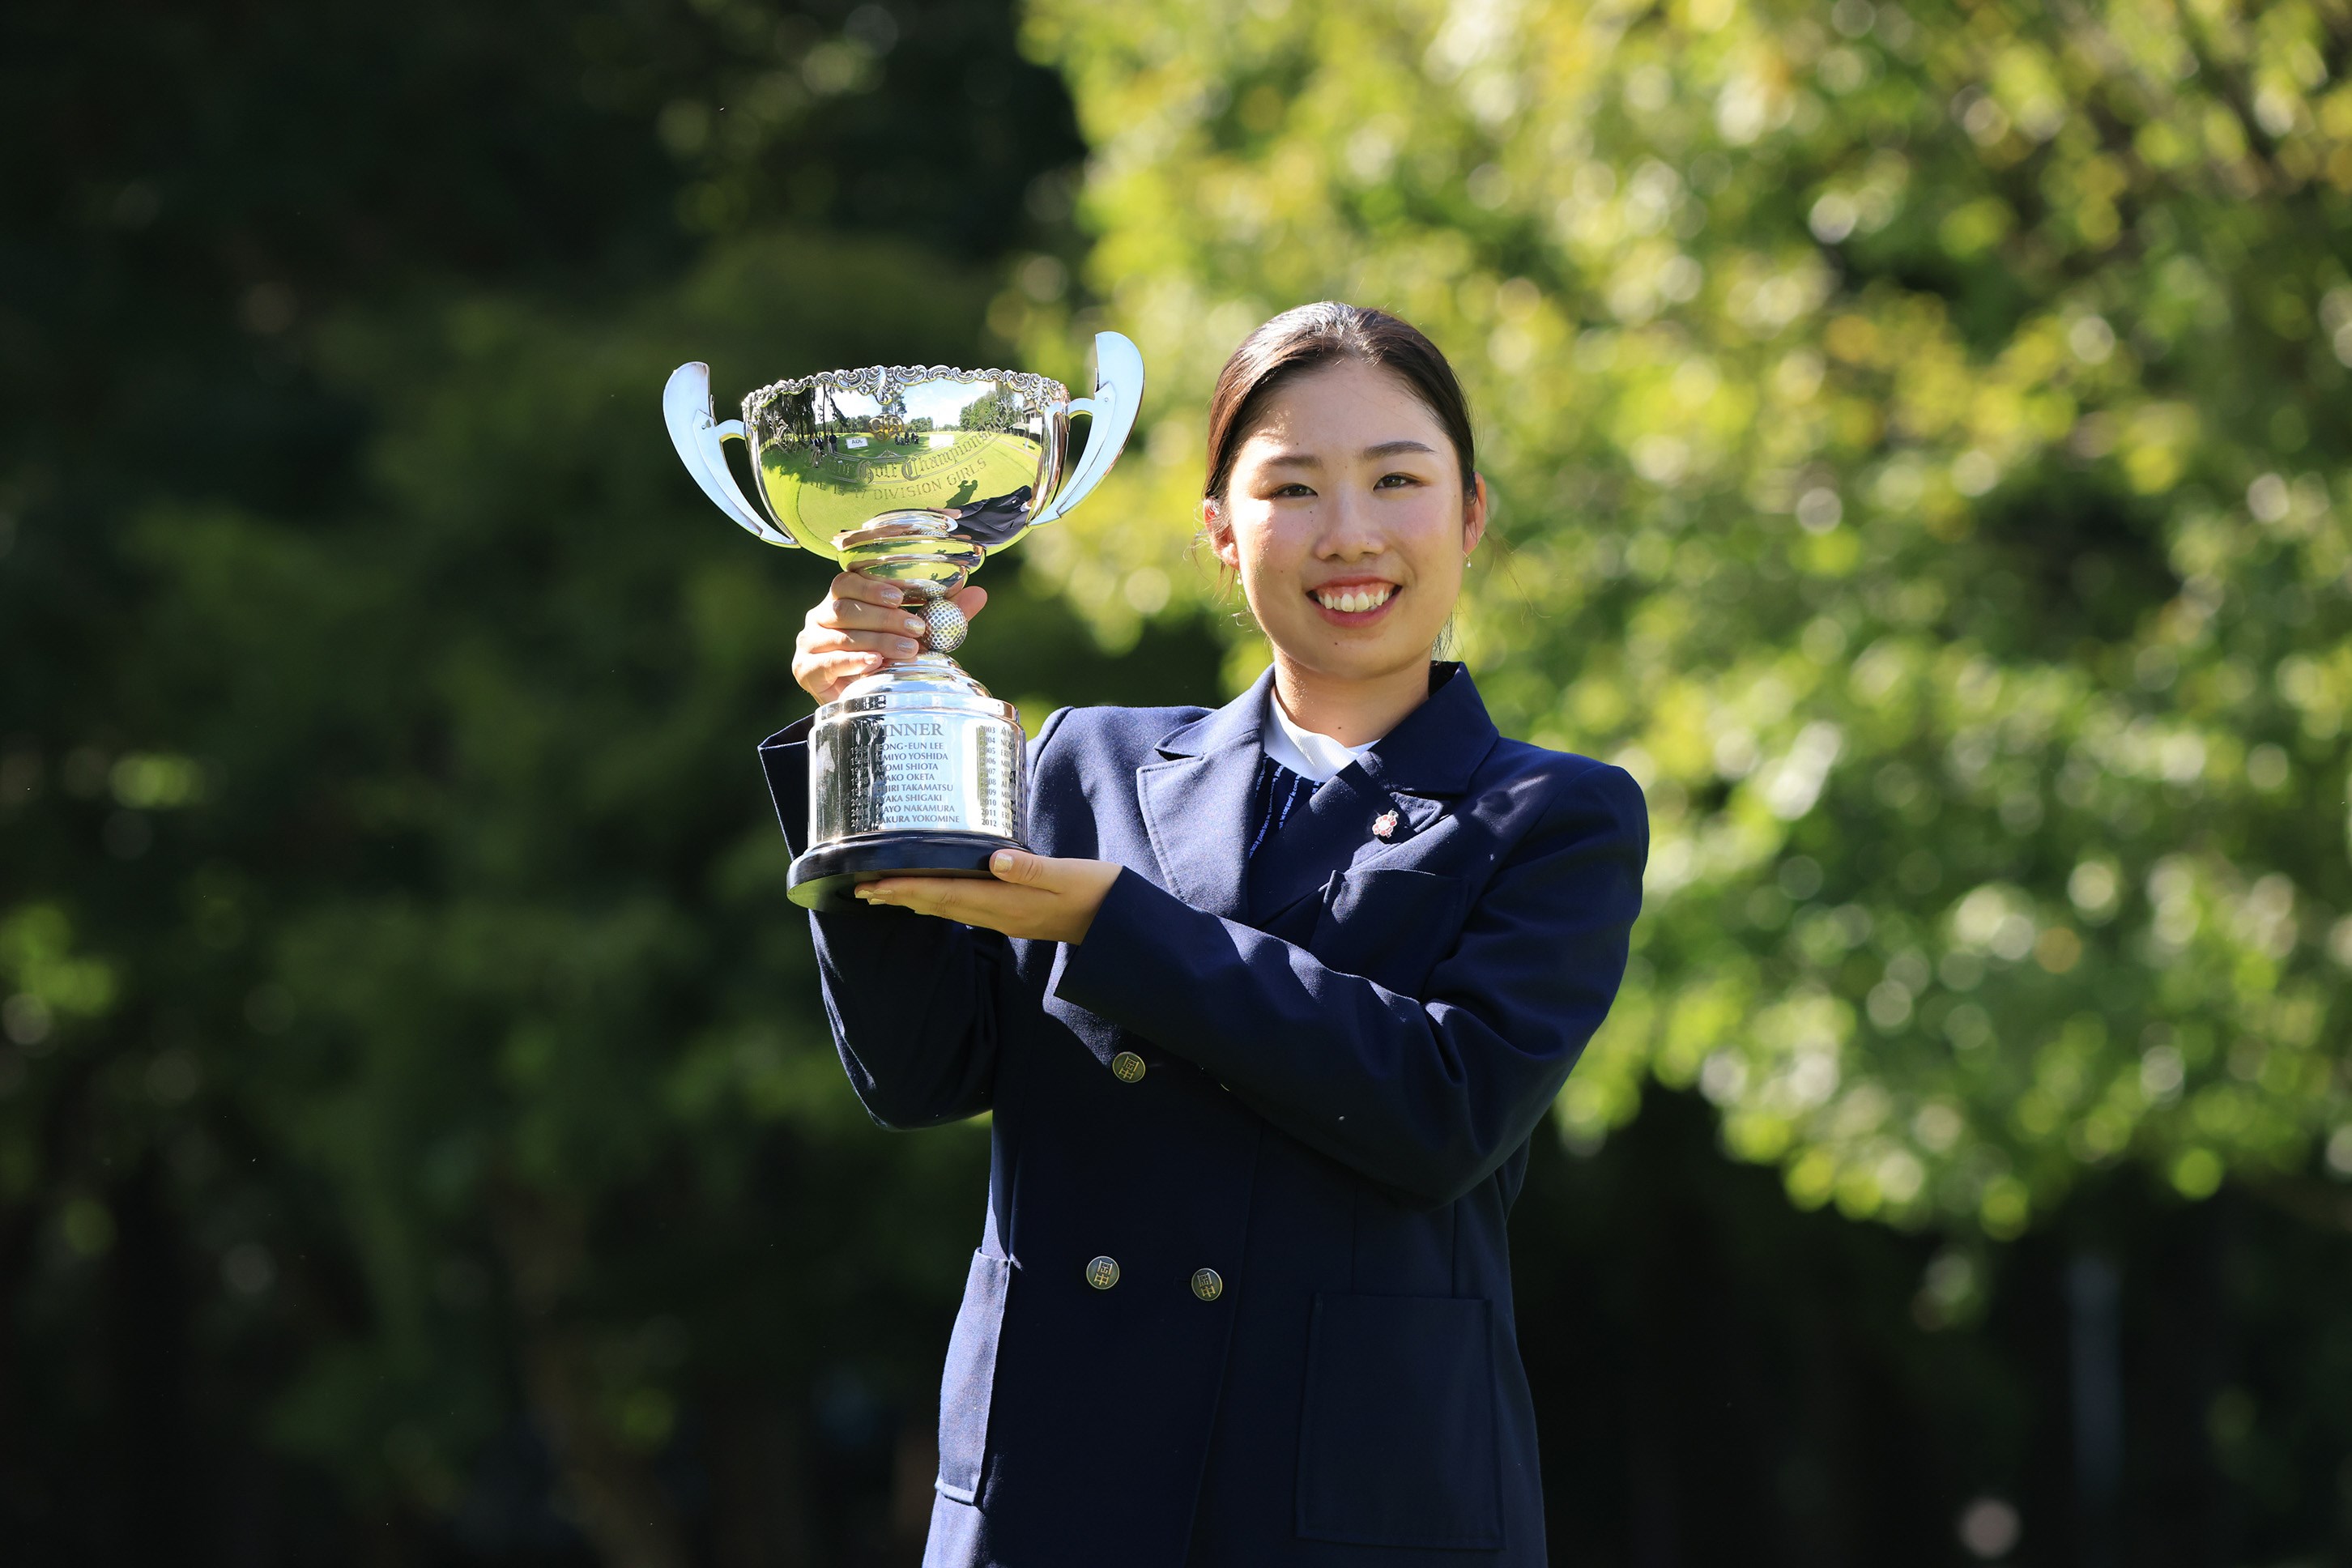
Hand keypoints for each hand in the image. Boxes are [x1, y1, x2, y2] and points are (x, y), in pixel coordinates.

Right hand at [793, 572, 988, 704]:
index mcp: (841, 600)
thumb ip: (944, 613)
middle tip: (917, 629)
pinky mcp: (805, 670)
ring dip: (878, 640)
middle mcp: (819, 617)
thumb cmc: (887, 660)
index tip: (901, 596)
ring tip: (908, 649)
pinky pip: (827, 662)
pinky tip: (875, 663)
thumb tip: (978, 592)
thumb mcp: (918, 635)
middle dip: (885, 618)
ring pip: (841, 634)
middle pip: (846, 608)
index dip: (873, 587)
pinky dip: (853, 662)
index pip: (848, 582)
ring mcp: (809, 643)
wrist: (860, 702)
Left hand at [853, 850, 1122, 944]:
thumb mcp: (1069, 875)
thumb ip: (1031, 868)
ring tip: (883, 892)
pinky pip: (965, 908)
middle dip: (899, 896)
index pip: (947, 894)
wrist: (1118, 923)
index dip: (908, 888)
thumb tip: (995, 860)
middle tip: (861, 889)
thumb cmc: (1098, 893)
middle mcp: (1000, 915)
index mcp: (1008, 903)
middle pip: (939, 905)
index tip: (875, 884)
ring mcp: (1006, 917)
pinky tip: (932, 894)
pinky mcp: (1014, 914)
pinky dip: (940, 900)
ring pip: (948, 909)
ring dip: (914, 900)